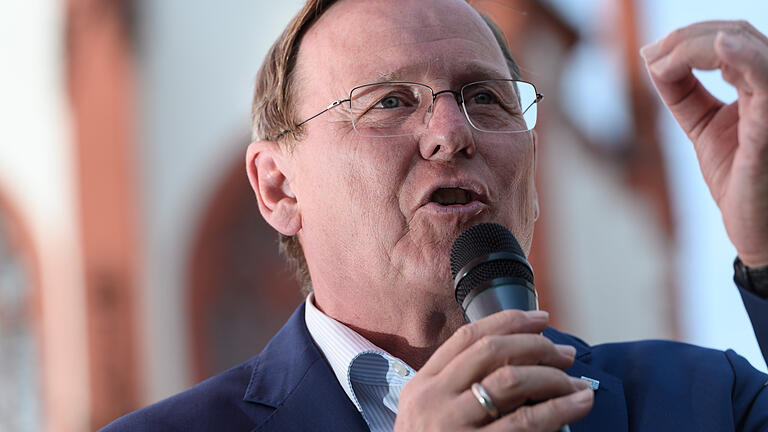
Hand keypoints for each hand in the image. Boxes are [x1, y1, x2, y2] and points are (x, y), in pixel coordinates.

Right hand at [394, 310, 592, 430]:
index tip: (540, 318)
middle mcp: (432, 400)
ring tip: (576, 382)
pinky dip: (558, 408)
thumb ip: (456, 387)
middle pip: (491, 352)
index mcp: (421, 386)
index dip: (509, 320)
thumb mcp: (427, 416)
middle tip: (565, 353)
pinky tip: (579, 404)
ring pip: (509, 381)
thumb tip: (515, 358)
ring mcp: (450, 427)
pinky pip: (524, 423)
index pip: (467, 337)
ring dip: (551, 375)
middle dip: (535, 345)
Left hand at [641, 21, 767, 266]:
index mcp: (762, 84)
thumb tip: (653, 59)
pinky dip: (743, 57)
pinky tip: (718, 48)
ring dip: (695, 46)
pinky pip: (765, 79)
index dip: (689, 38)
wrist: (757, 228)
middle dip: (685, 39)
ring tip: (663, 60)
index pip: (732, 38)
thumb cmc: (739, 178)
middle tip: (652, 55)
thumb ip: (683, 93)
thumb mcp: (702, 125)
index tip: (652, 54)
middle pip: (736, 34)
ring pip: (744, 46)